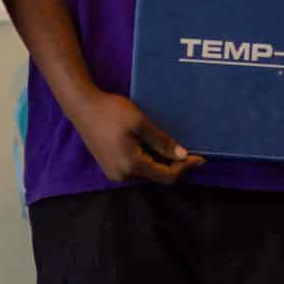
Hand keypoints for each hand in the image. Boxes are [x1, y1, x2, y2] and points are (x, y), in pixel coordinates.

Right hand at [71, 89, 202, 184]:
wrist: (82, 107)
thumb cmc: (111, 112)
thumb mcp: (140, 123)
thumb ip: (162, 142)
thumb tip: (182, 156)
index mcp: (131, 166)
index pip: (167, 176)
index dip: (185, 168)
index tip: (200, 157)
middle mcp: (122, 175)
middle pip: (157, 176)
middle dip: (174, 164)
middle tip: (190, 149)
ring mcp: (115, 173)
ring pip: (147, 172)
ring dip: (161, 161)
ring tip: (172, 145)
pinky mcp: (111, 166)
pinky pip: (136, 167)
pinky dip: (149, 159)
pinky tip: (154, 145)